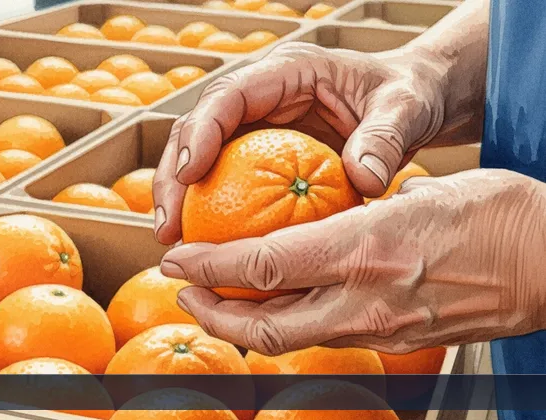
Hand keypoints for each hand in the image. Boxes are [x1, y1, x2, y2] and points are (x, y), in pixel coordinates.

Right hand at [152, 42, 448, 244]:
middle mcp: (259, 94)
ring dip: (177, 197)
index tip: (188, 175)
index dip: (200, 132)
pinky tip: (202, 246)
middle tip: (168, 227)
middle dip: (172, 175)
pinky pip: (220, 177)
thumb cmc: (408, 94)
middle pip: (195, 127)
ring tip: (170, 241)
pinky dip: (206, 209)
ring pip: (196, 154)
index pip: (228, 95)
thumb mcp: (406, 109)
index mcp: (287, 71)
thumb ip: (386, 138)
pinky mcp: (258, 151)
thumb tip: (364, 179)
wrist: (413, 100)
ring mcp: (254, 124)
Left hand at [159, 169, 545, 354]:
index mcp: (366, 249)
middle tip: (184, 294)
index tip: (177, 261)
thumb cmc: (498, 214)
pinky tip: (278, 306)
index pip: (263, 266)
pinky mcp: (400, 341)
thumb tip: (325, 218)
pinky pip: (327, 337)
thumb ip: (359, 214)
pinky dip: (289, 325)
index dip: (208, 268)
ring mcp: (384, 329)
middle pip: (264, 327)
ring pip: (292, 341)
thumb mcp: (418, 192)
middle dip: (211, 315)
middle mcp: (367, 299)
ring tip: (218, 303)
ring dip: (244, 325)